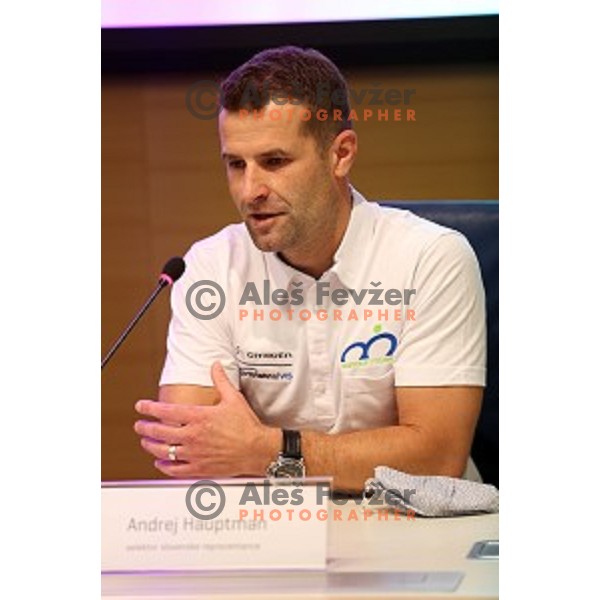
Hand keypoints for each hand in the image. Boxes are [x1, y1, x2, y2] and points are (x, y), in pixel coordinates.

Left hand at [134, 362, 279, 477]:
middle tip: (140, 425)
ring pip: (164, 451)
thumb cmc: (247, 426)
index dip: (150, 408)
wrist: (257, 449)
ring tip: (146, 442)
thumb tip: (216, 366)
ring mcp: (195, 454)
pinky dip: (164, 466)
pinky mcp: (200, 468)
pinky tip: (160, 462)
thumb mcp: (234, 398)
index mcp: (200, 417)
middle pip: (160, 433)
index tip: (141, 406)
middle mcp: (193, 436)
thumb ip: (221, 381)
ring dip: (151, 446)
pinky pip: (175, 470)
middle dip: (145, 428)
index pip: (166, 412)